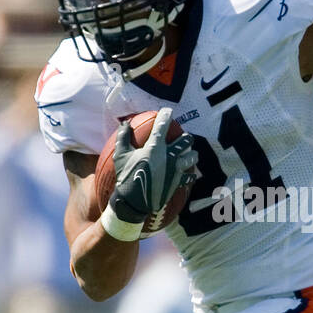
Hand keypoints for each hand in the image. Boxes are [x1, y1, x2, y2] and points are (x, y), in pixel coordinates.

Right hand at [109, 108, 196, 226]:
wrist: (133, 201)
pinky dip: (190, 175)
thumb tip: (124, 123)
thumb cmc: (126, 176)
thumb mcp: (120, 155)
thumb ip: (123, 137)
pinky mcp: (177, 182)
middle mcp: (169, 156)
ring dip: (192, 154)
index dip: (166, 115)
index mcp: (155, 147)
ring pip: (192, 157)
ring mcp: (175, 169)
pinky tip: (190, 174)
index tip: (168, 111)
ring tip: (191, 153)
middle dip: (186, 137)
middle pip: (185, 141)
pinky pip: (189, 177)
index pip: (163, 125)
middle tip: (184, 137)